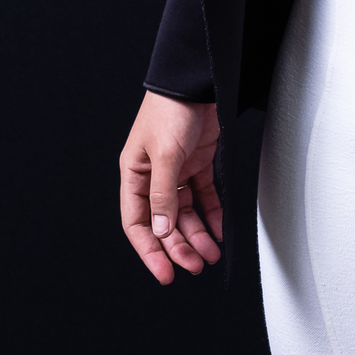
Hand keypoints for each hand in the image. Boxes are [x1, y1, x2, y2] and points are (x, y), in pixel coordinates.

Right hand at [119, 90, 222, 283]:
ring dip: (197, 235)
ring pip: (185, 214)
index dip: (150, 251)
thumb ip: (163, 194)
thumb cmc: (170, 110)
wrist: (196, 81)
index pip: (138, 223)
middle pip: (164, 223)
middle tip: (196, 266)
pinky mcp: (197, 163)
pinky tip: (220, 230)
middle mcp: (153, 177)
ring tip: (211, 255)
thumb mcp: (165, 154)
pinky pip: (203, 196)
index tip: (165, 273)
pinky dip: (212, 214)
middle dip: (179, 247)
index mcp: (134, 175)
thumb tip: (161, 230)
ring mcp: (176, 171)